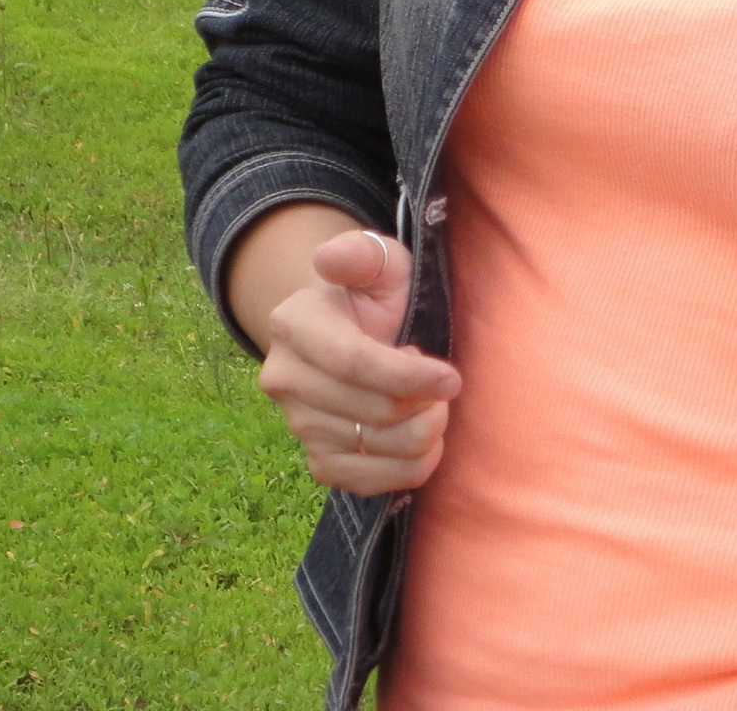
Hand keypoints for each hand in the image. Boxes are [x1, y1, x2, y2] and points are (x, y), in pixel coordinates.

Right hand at [253, 229, 461, 497]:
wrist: (351, 335)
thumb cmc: (373, 296)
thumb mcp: (378, 263)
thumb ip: (360, 253)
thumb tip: (328, 258)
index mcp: (293, 323)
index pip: (354, 363)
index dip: (410, 376)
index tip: (452, 377)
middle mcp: (284, 379)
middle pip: (373, 412)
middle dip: (425, 402)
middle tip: (440, 383)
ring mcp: (298, 426)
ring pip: (379, 450)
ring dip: (424, 433)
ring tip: (428, 403)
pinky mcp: (319, 463)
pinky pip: (370, 483)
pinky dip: (410, 466)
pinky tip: (418, 435)